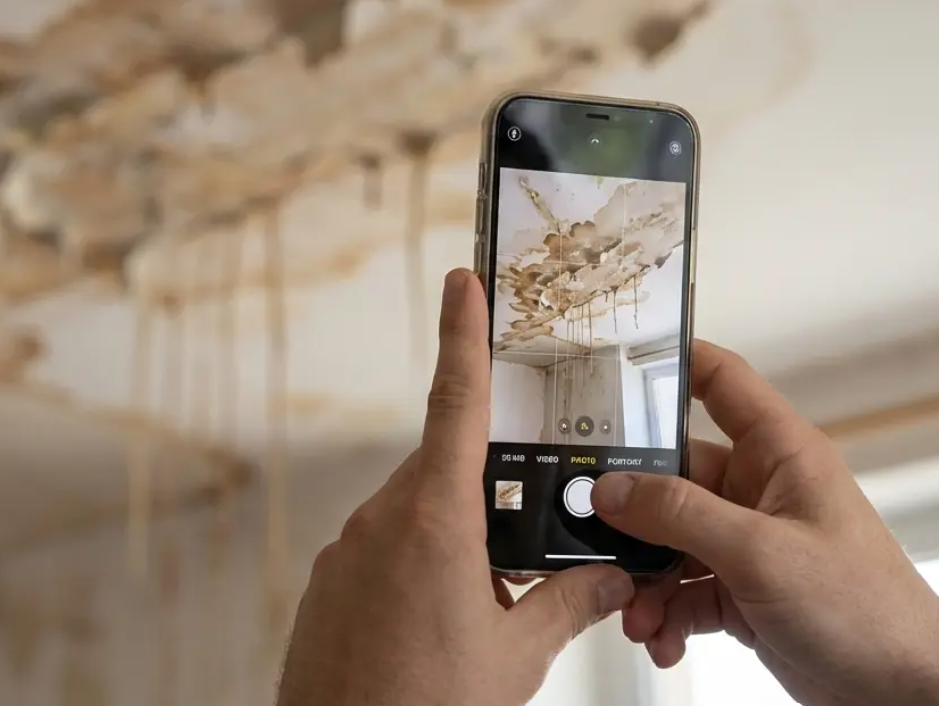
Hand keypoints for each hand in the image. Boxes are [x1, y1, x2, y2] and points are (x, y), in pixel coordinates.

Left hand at [275, 269, 634, 705]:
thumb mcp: (516, 657)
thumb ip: (567, 604)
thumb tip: (610, 577)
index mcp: (435, 521)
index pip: (457, 402)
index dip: (463, 334)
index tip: (464, 281)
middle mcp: (382, 521)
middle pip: (447, 473)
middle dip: (489, 502)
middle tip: (519, 560)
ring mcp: (346, 552)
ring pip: (416, 518)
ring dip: (454, 547)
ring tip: (477, 618)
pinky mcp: (327, 584)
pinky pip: (382, 554)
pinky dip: (416, 575)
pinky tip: (433, 630)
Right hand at [591, 340, 938, 705]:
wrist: (901, 691)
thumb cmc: (865, 610)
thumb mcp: (759, 552)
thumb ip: (680, 515)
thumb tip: (612, 488)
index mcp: (781, 454)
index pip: (722, 382)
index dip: (672, 362)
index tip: (611, 364)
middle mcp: (762, 491)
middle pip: (674, 475)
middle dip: (631, 512)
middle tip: (592, 532)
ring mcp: (751, 543)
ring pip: (670, 541)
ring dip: (645, 578)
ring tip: (636, 612)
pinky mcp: (744, 592)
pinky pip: (684, 591)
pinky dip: (665, 614)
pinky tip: (661, 637)